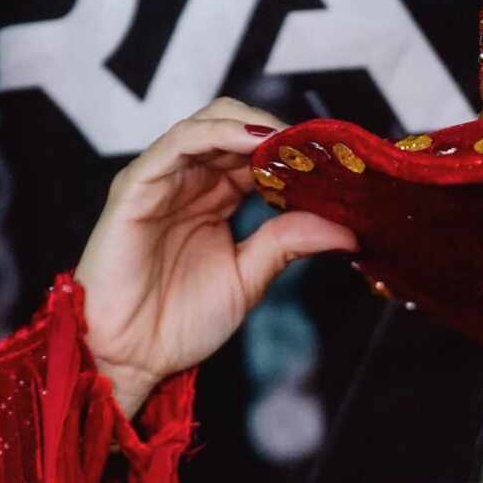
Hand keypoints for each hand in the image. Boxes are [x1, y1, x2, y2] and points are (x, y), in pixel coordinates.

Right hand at [74, 96, 358, 419]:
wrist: (133, 358)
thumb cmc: (180, 321)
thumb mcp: (249, 277)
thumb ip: (288, 243)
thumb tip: (348, 231)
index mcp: (216, 197)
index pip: (258, 153)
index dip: (294, 150)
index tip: (337, 159)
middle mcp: (189, 180)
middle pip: (236, 127)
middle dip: (280, 132)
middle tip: (320, 148)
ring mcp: (161, 180)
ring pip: (209, 124)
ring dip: (255, 127)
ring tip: (293, 141)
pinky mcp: (135, 187)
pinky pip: (176, 144)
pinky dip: (217, 135)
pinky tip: (255, 142)